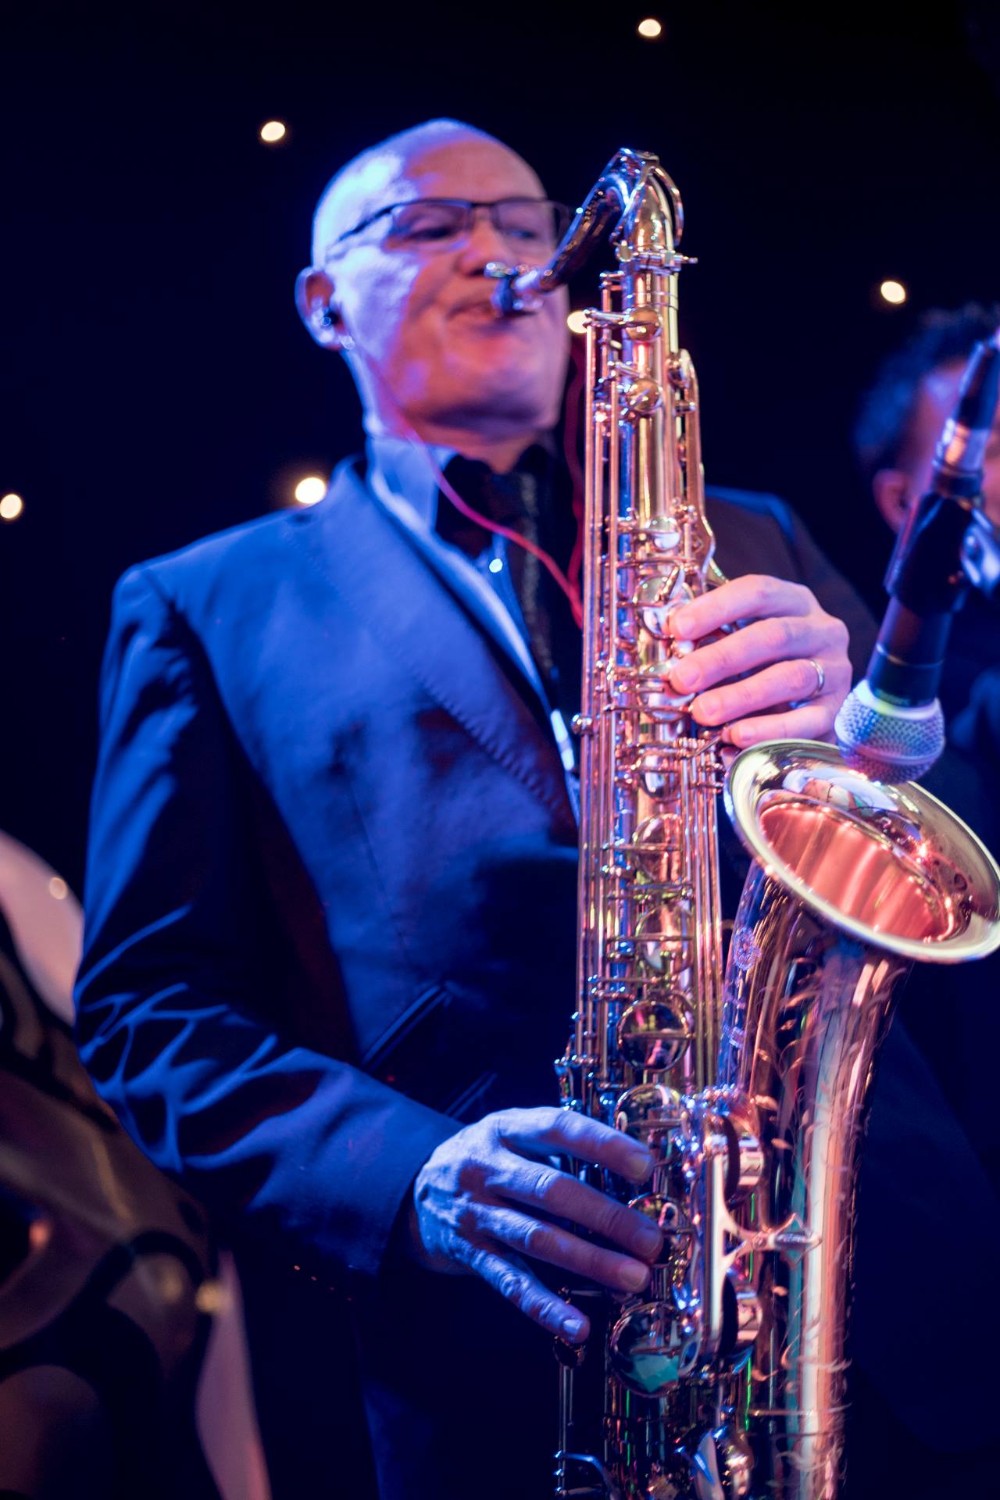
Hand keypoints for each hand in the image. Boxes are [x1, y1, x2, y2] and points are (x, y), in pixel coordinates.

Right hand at [408, 1106, 661, 1343]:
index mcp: (506, 1129)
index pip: (556, 1128)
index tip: (644, 1166)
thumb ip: (559, 1148)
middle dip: (606, 1217)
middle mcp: (487, 1167)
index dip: (601, 1145)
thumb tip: (634, 1174)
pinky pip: (510, 1283)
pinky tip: (578, 1326)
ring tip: (632, 1278)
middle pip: (551, 1190)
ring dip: (589, 1261)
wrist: (417, 1187)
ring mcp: (476, 1212)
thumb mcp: (514, 1136)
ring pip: (536, 1239)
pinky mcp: (469, 1254)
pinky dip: (546, 1306)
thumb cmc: (489, 1159)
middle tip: (650, 1240)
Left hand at [667, 575, 851, 746]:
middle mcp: (822, 630)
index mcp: (793, 602)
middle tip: (682, 678)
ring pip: (791, 677)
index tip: (677, 628)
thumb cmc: (760, 667)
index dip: (716, 607)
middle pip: (774, 636)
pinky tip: (736, 738)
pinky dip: (769, 730)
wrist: (807, 710)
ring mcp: (834, 671)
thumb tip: (667, 648)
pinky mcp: (837, 711)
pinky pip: (807, 722)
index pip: (758, 592)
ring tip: (703, 712)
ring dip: (742, 696)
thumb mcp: (738, 643)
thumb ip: (710, 639)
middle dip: (722, 658)